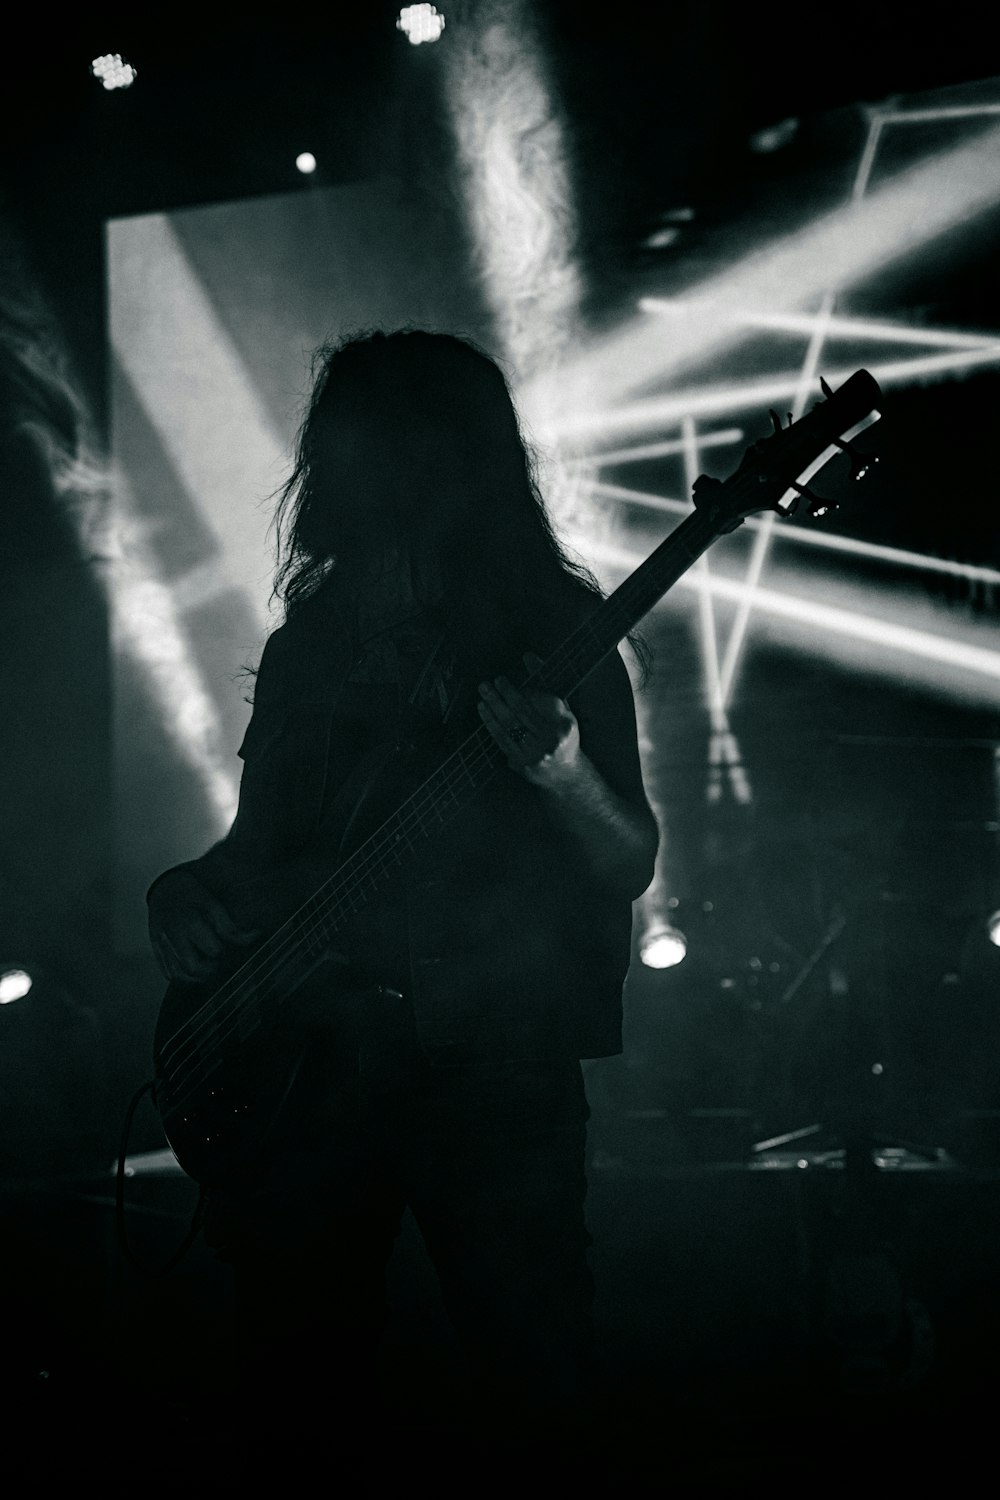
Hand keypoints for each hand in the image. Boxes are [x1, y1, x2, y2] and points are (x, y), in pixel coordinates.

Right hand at [148, 869, 259, 983]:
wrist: (162, 886)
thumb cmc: (190, 893)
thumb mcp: (212, 902)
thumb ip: (229, 924)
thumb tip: (253, 936)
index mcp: (191, 922)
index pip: (214, 950)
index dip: (224, 951)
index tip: (231, 947)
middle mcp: (174, 936)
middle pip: (194, 967)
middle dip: (211, 969)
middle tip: (218, 961)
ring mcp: (162, 944)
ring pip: (179, 974)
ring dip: (197, 976)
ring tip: (207, 967)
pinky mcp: (156, 949)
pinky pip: (168, 972)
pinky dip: (182, 976)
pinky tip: (192, 968)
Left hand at [477, 652, 581, 784]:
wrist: (565, 774)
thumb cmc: (562, 735)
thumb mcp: (561, 708)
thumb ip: (544, 682)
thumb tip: (528, 656)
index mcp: (565, 725)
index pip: (537, 704)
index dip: (517, 691)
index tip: (502, 681)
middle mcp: (552, 741)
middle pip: (521, 714)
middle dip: (502, 696)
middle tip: (488, 684)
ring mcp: (536, 755)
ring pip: (509, 727)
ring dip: (493, 708)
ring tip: (483, 693)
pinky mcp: (522, 764)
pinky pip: (502, 740)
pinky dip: (491, 723)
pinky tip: (484, 711)